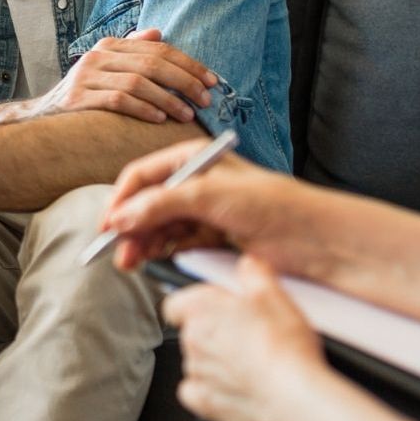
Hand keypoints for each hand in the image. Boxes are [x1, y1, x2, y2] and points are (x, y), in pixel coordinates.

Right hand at [31, 29, 216, 123]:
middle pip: (152, 63)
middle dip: (184, 81)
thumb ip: (131, 50)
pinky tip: (159, 119)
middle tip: (205, 98)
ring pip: (137, 82)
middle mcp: (98, 56)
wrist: (40, 117)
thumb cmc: (83, 95)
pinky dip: (143, 109)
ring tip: (187, 114)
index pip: (158, 49)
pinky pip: (118, 100)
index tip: (212, 80)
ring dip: (168, 99)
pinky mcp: (78, 98)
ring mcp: (86, 76)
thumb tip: (158, 32)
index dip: (189, 64)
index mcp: (109, 45)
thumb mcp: (106, 68)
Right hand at [103, 143, 337, 274]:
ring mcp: (202, 211)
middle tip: (117, 252)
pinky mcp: (211, 238)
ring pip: (157, 226)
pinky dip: (159, 252)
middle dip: (129, 226)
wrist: (313, 239)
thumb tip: (122, 217)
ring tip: (131, 262)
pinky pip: (174, 244)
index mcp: (194, 159)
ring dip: (141, 243)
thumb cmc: (273, 205)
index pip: (142, 175)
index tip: (106, 226)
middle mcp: (195, 182)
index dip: (120, 199)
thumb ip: (163, 204)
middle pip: (146, 203)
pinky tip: (151, 261)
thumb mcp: (211, 196)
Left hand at [162, 255, 324, 420]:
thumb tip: (247, 265)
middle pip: (192, 331)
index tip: (217, 305)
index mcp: (200, 308)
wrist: (292, 394)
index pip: (176, 303)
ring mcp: (197, 373)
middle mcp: (191, 341)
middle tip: (247, 331)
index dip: (195, 303)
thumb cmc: (282, 345)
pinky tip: (238, 383)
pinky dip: (214, 388)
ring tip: (251, 360)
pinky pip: (198, 392)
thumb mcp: (274, 294)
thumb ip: (254, 273)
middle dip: (215, 331)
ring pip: (199, 361)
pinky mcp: (205, 403)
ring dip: (217, 360)